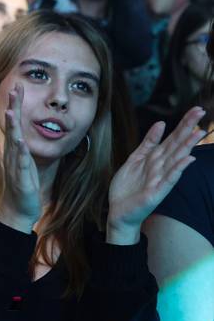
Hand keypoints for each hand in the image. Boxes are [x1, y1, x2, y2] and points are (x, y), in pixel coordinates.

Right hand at [0, 84, 41, 233]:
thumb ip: (24, 147)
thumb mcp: (25, 161)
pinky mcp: (20, 177)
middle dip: (12, 107)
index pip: (15, 122)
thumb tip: (26, 133)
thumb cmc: (22, 185)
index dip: (16, 105)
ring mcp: (15, 164)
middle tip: (13, 88)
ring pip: (13, 141)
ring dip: (12, 126)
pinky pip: (20, 162)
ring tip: (10, 111)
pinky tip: (20, 141)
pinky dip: (20, 151)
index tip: (17, 86)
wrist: (18, 209)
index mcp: (15, 149)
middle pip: (11, 126)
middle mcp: (12, 153)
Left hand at [107, 107, 205, 244]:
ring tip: (198, 132)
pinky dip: (178, 169)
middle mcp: (162, 167)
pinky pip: (169, 179)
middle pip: (177, 144)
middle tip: (201, 113)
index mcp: (157, 158)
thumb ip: (149, 142)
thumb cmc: (129, 186)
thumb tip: (161, 123)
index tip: (196, 109)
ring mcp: (161, 179)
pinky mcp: (156, 192)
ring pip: (176, 159)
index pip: (173, 138)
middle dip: (188, 129)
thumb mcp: (136, 159)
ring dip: (187, 146)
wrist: (118, 211)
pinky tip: (187, 159)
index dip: (184, 123)